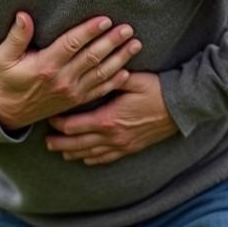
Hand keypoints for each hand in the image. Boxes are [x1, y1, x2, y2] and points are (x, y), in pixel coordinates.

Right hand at [0, 12, 141, 130]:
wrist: (9, 112)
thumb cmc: (6, 80)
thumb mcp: (4, 57)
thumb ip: (16, 37)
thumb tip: (24, 15)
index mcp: (46, 65)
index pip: (72, 44)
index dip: (90, 31)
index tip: (105, 20)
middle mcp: (62, 79)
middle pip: (92, 57)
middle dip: (112, 42)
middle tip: (128, 29)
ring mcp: (72, 92)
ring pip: (101, 73)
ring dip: (120, 58)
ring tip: (135, 45)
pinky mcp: (76, 101)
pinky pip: (99, 90)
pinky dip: (115, 81)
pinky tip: (128, 70)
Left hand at [45, 72, 177, 164]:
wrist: (181, 107)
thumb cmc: (157, 90)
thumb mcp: (132, 79)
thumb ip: (110, 77)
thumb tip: (93, 68)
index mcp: (109, 119)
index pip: (74, 126)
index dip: (59, 123)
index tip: (50, 117)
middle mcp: (113, 136)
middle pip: (78, 144)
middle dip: (60, 143)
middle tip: (46, 141)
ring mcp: (122, 145)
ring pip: (90, 154)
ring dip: (73, 153)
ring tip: (60, 151)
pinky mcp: (131, 148)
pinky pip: (107, 158)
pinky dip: (93, 159)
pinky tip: (85, 158)